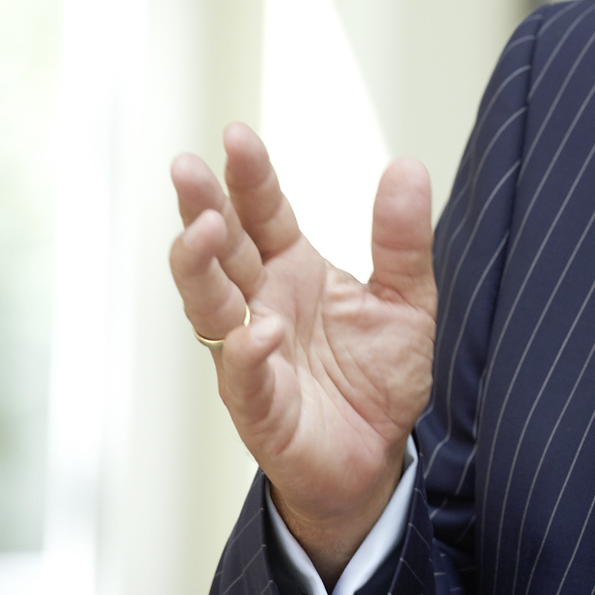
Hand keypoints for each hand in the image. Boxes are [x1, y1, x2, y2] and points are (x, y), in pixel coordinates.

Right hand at [169, 123, 435, 583]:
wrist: (380, 459)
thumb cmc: (379, 377)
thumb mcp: (407, 299)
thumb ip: (403, 239)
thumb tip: (407, 165)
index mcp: (291, 270)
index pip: (262, 213)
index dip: (248, 177)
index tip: (235, 135)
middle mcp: (261, 305)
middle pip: (220, 250)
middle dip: (201, 208)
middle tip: (186, 169)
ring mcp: (252, 356)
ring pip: (210, 307)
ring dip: (202, 269)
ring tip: (204, 231)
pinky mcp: (261, 408)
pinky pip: (246, 378)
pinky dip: (248, 354)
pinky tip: (258, 331)